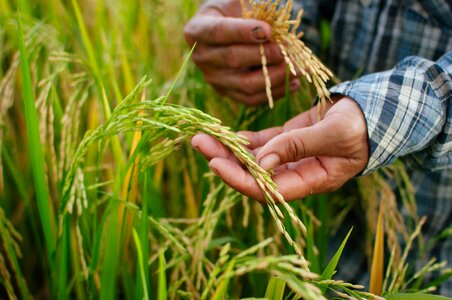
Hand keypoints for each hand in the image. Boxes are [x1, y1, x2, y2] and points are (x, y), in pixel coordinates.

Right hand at [184, 0, 299, 105]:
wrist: (227, 30)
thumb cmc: (235, 12)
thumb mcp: (239, 3)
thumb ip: (254, 12)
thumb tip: (276, 31)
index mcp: (197, 30)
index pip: (219, 32)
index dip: (243, 32)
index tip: (268, 30)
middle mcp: (201, 57)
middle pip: (233, 60)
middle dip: (264, 55)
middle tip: (286, 50)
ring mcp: (213, 79)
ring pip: (245, 84)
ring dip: (275, 77)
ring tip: (296, 68)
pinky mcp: (227, 93)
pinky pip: (252, 99)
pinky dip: (275, 92)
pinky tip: (293, 82)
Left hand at [191, 97, 368, 200]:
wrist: (370, 112)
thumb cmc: (361, 126)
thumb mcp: (334, 135)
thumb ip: (298, 147)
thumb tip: (262, 162)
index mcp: (311, 181)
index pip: (268, 190)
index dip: (240, 179)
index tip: (215, 163)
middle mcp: (295, 174)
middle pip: (253, 174)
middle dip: (225, 161)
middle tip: (199, 143)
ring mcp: (289, 158)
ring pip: (253, 158)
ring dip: (228, 149)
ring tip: (202, 135)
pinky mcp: (286, 141)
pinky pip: (259, 144)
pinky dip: (242, 140)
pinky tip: (224, 134)